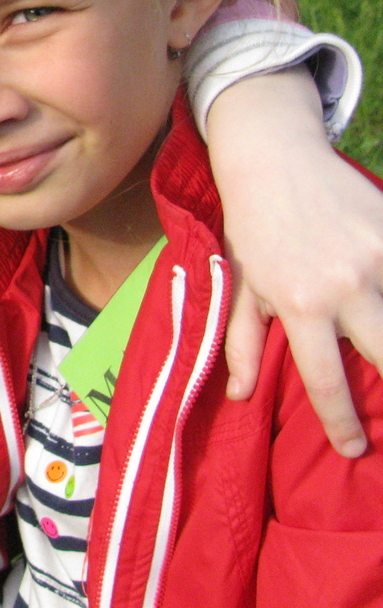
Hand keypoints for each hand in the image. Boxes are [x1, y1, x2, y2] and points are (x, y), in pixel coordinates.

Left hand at [208, 69, 382, 456]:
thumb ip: (240, 342)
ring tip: (381, 357)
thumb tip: (239, 395)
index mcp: (299, 305)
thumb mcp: (238, 285)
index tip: (355, 447)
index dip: (343, 423)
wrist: (273, 159)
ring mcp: (378, 259)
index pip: (327, 381)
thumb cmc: (250, 227)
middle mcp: (344, 286)